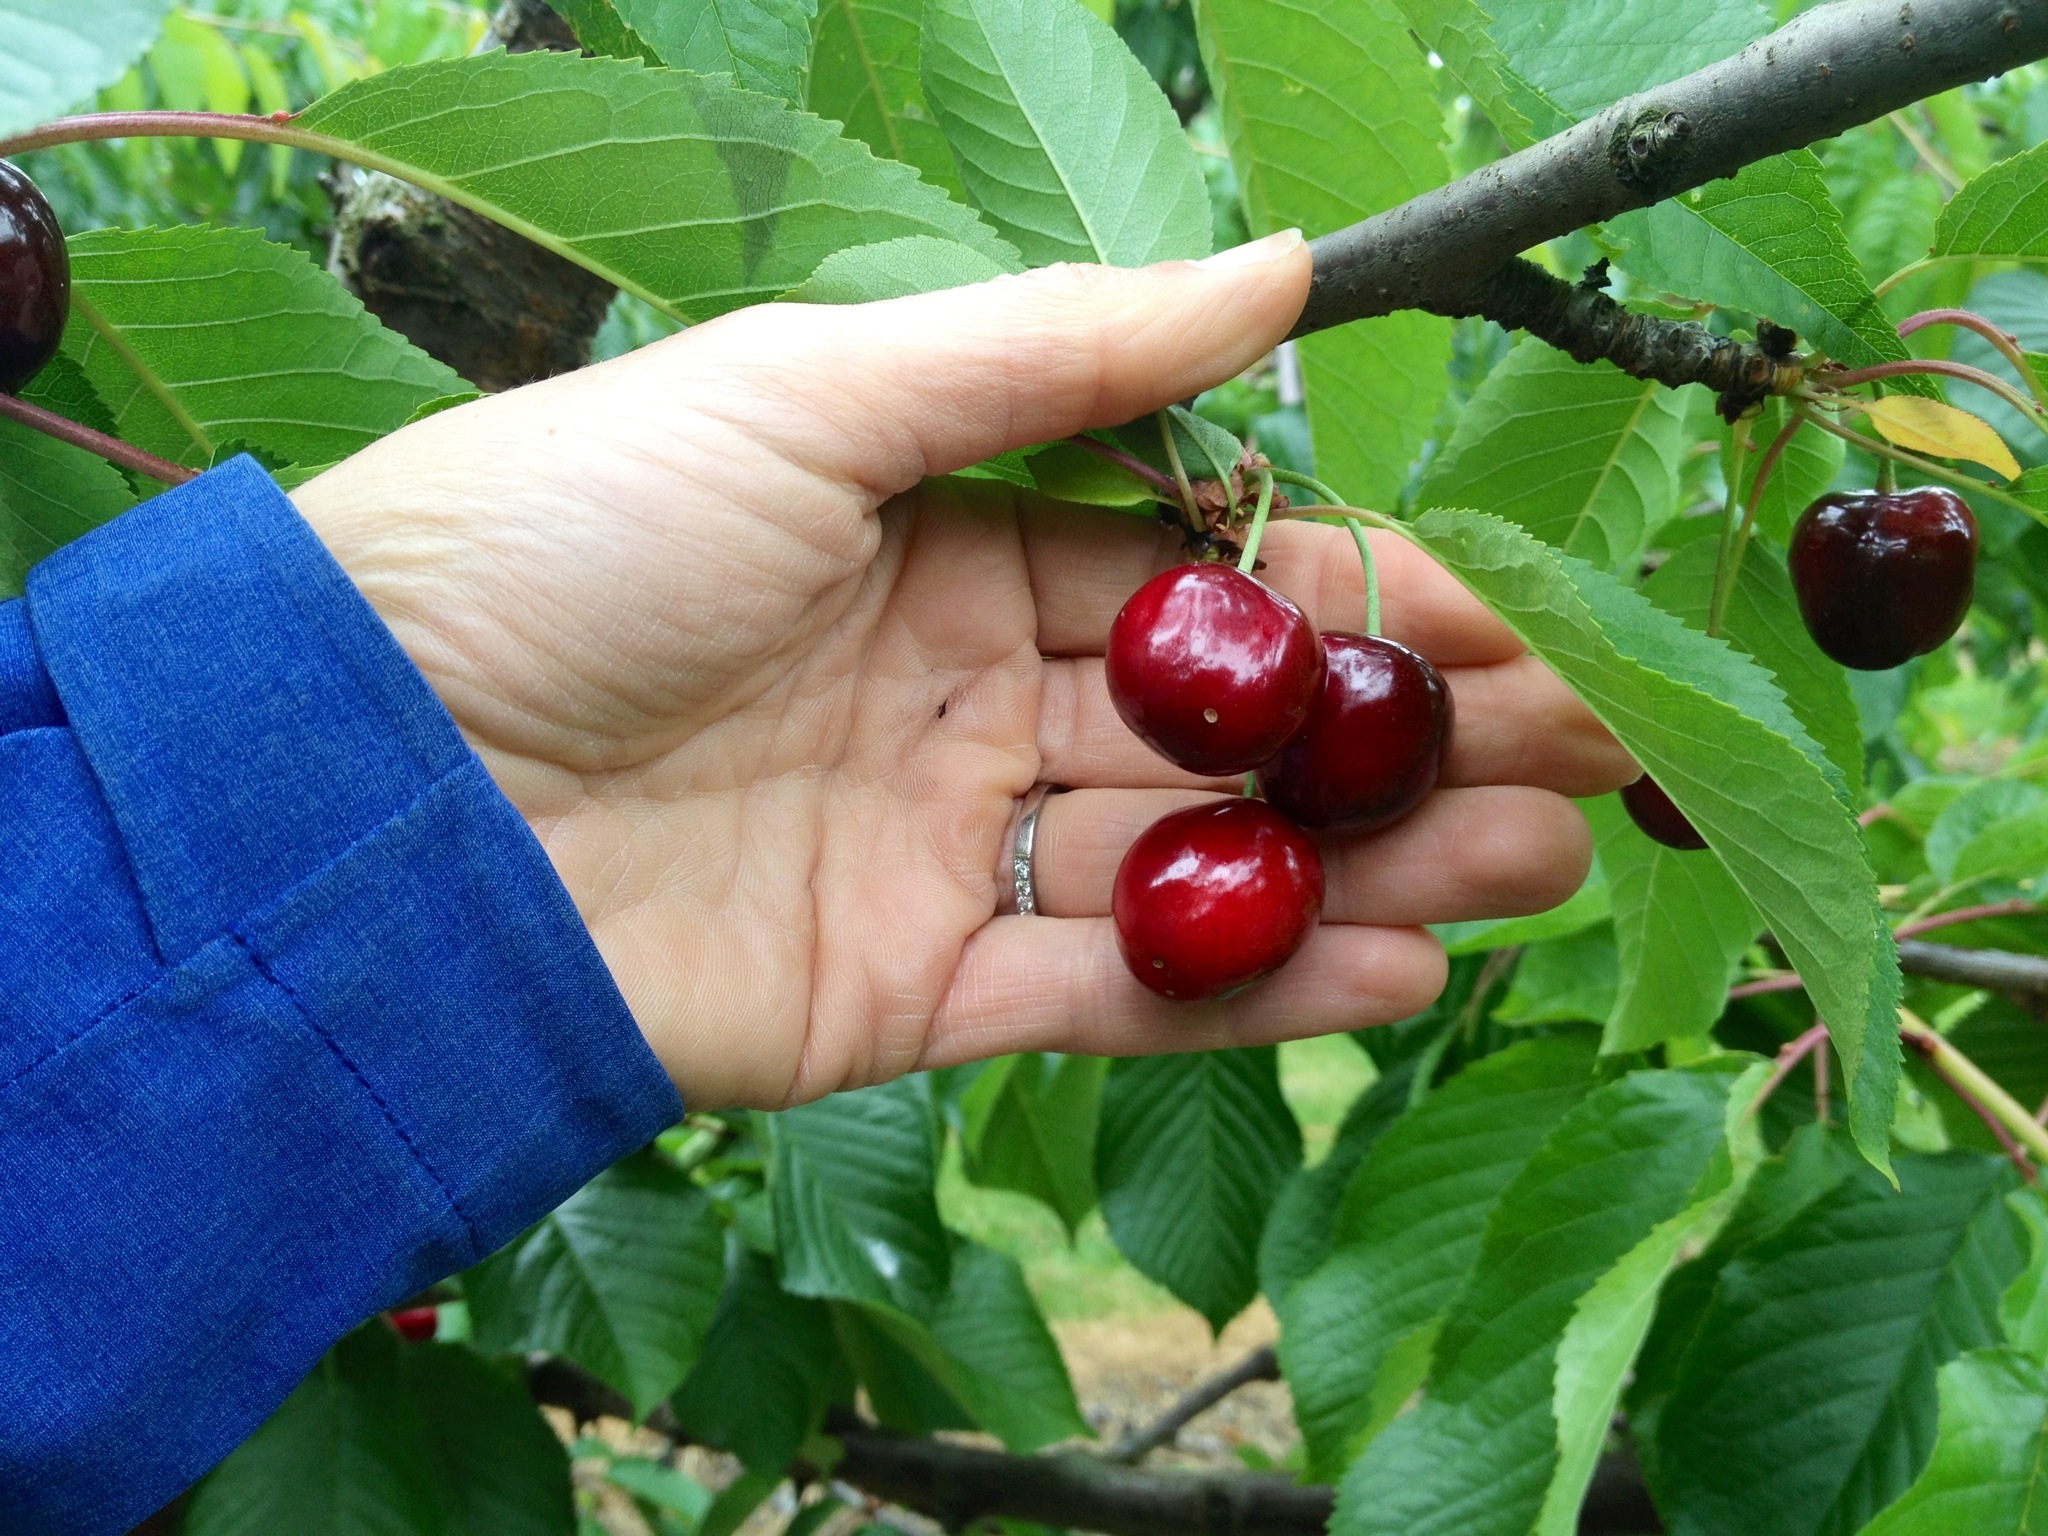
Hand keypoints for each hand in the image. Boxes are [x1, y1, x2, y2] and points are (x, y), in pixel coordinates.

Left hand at [291, 231, 1635, 1109]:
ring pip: (1192, 867)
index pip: (1202, 577)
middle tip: (1591, 754)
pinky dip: (1242, 989)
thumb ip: (1055, 356)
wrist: (370, 769)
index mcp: (946, 547)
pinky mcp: (903, 994)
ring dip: (1367, 872)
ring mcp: (940, 853)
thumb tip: (1280, 271)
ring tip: (1537, 861)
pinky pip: (1104, 994)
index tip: (1515, 621)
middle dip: (1403, 743)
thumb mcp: (815, 392)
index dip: (1357, 604)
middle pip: (1224, 732)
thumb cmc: (565, 536)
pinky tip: (1390, 967)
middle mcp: (960, 700)